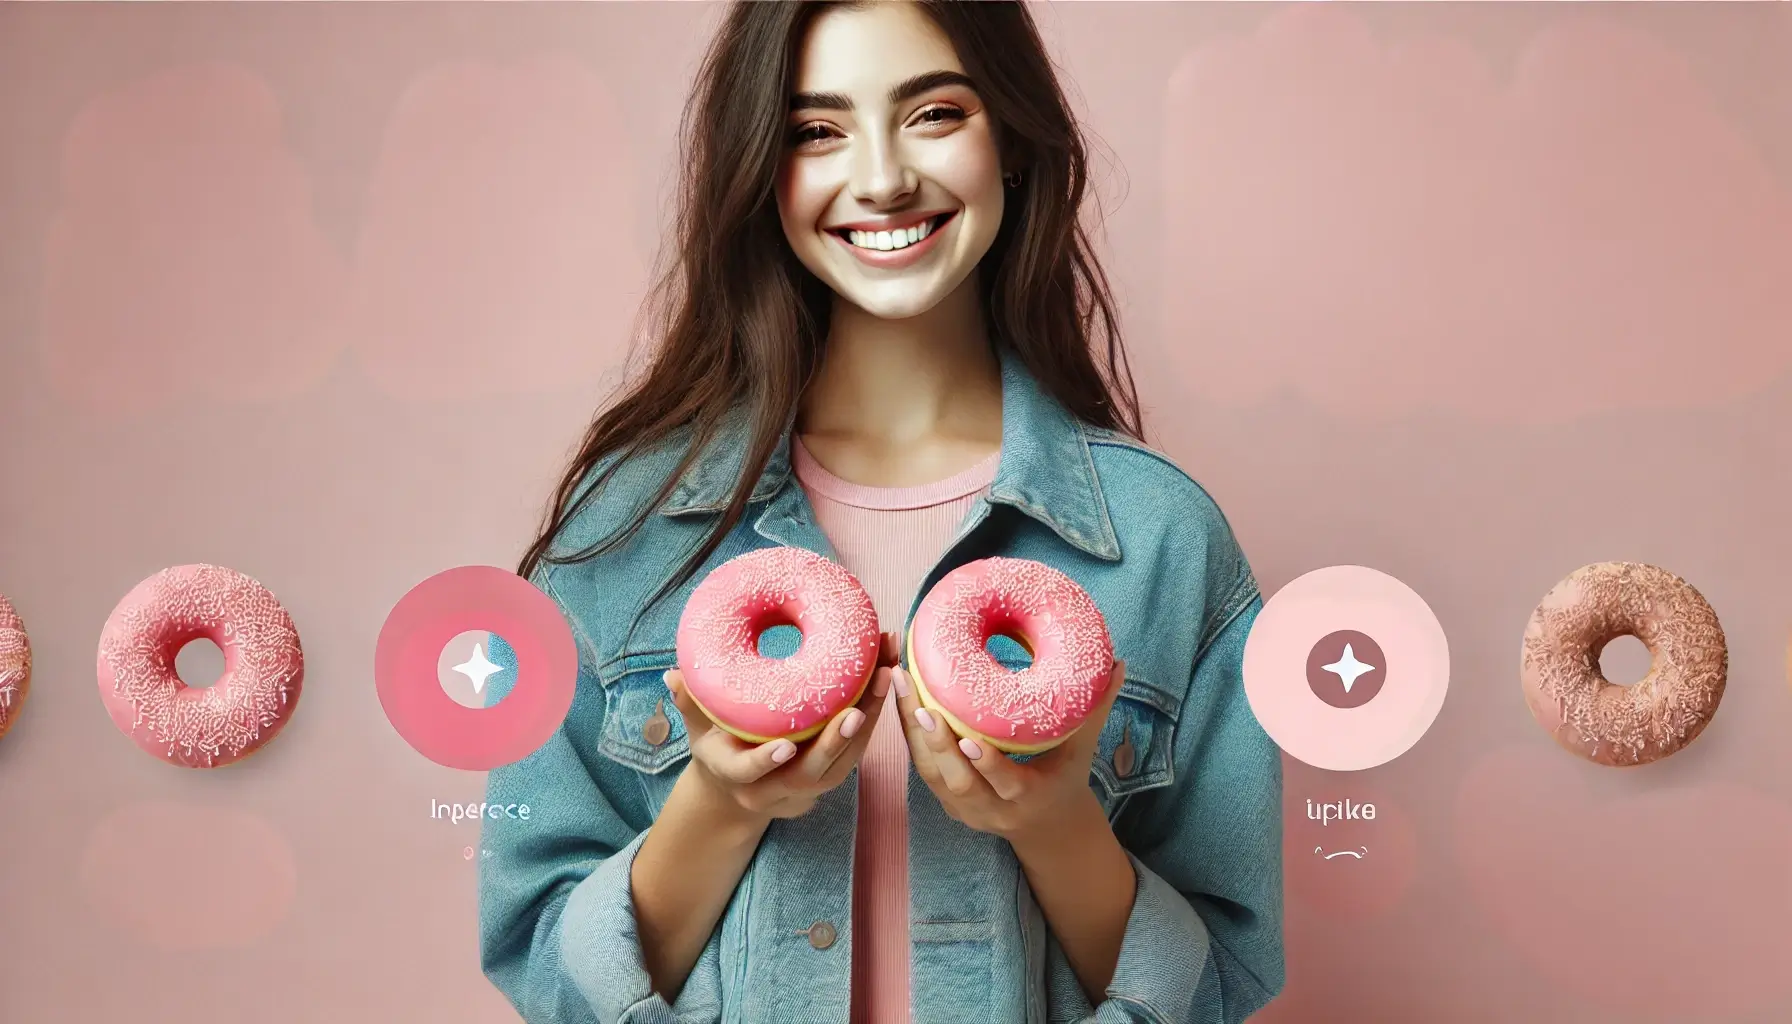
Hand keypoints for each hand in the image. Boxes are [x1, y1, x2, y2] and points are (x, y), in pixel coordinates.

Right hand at [664, 630, 898, 823]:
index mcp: (737, 776)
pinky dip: (876, 714)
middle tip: (858, 707)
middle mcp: (776, 789)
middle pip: (813, 772)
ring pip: (846, 762)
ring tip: (887, 674)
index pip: (750, 773)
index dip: (765, 762)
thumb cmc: (717, 748)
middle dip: (837, 740)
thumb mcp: (698, 729)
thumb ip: (691, 704)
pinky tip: (888, 675)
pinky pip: (859, 749)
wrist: (737, 790)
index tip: (783, 747)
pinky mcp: (832, 776)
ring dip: (870, 718)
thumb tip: (673, 675)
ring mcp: (808, 788)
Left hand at [895, 659, 1126, 845]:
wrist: (1046, 826)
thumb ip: (1095, 710)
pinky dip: (908, 734)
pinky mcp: (944, 801)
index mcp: (1028, 797)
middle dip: (935, 742)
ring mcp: (963, 809)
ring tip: (900, 686)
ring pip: (930, 773)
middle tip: (919, 702)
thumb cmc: (1065, 777)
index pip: (1006, 785)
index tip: (971, 741)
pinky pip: (921, 767)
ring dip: (911, 732)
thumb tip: (1117, 664)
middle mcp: (990, 809)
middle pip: (956, 781)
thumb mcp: (1083, 750)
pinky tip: (899, 697)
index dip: (988, 766)